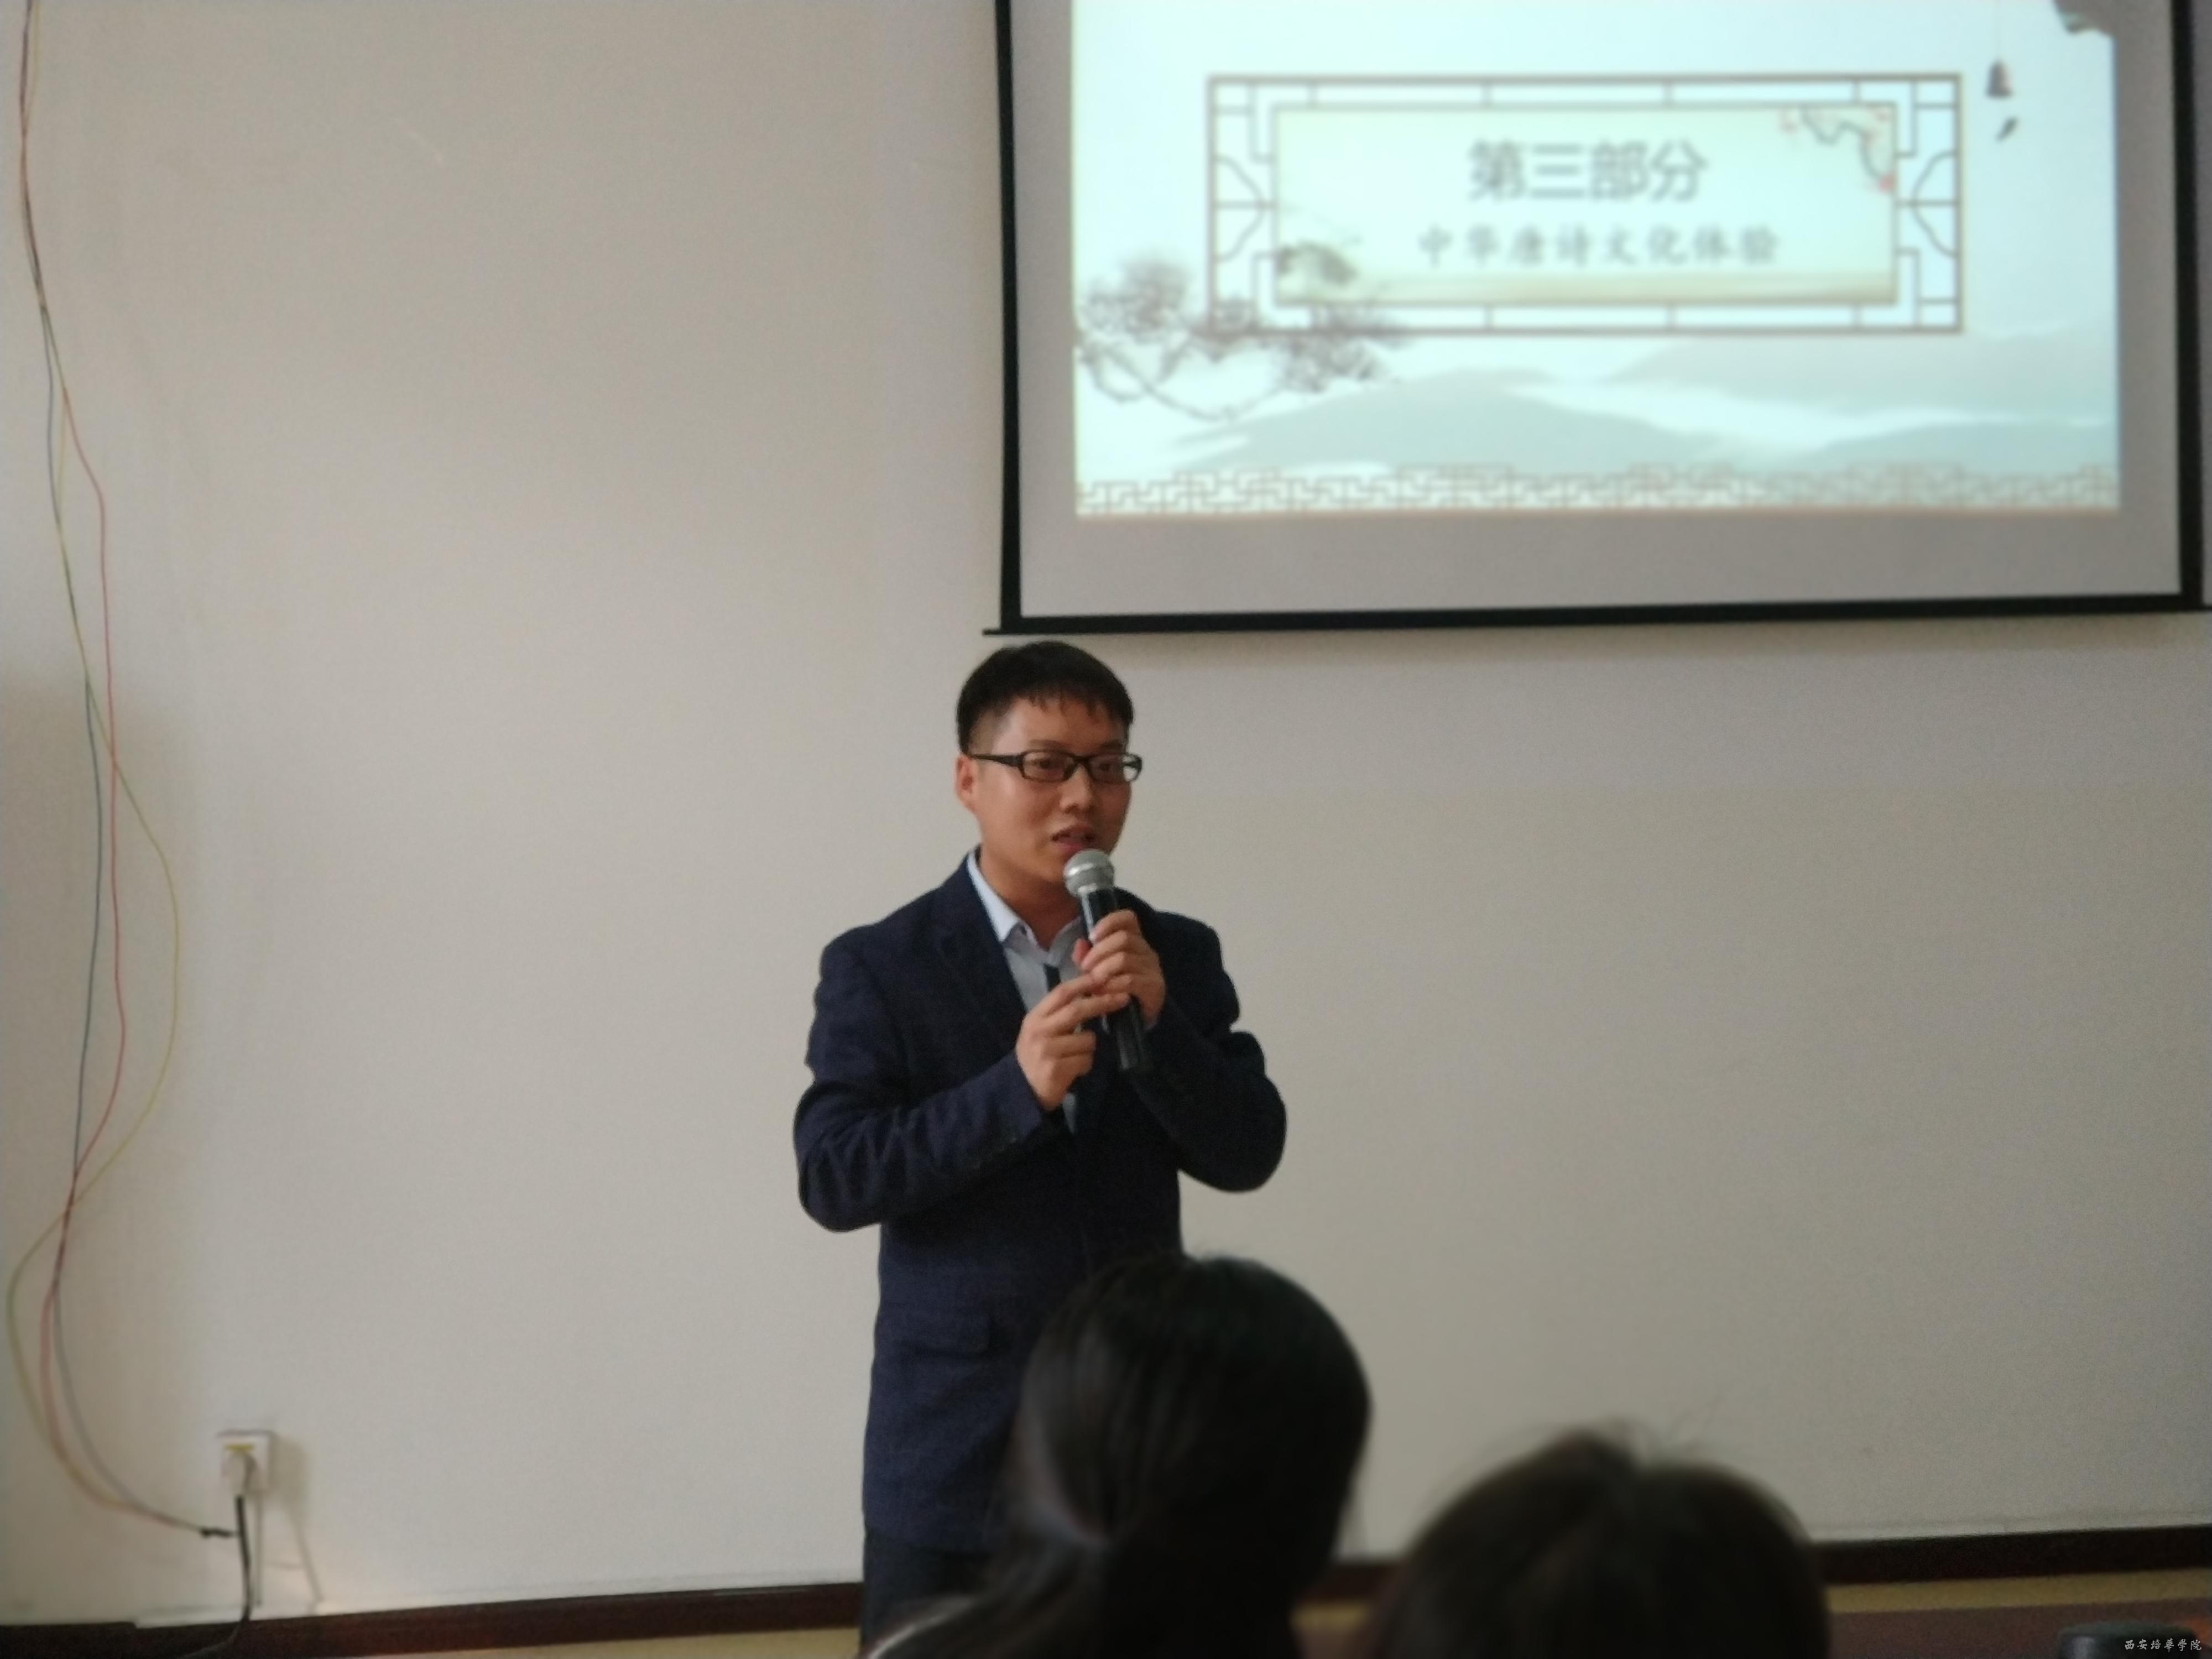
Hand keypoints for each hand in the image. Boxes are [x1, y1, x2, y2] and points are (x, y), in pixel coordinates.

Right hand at [1015, 972, 1128, 1108]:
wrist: (1022, 1091)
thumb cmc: (1037, 1056)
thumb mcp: (1041, 1031)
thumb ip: (1059, 1014)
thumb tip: (1090, 993)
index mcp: (1035, 1017)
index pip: (1061, 993)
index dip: (1084, 983)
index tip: (1104, 976)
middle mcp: (1040, 1031)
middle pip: (1077, 1010)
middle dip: (1102, 1002)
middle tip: (1123, 998)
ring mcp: (1048, 1050)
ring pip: (1087, 1039)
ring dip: (1090, 1047)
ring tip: (1077, 1056)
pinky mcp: (1057, 1069)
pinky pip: (1086, 1060)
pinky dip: (1086, 1065)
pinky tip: (1074, 1070)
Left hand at [1072, 911, 1165, 1028]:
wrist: (1131, 1022)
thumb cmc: (1113, 991)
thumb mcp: (1095, 971)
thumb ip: (1086, 957)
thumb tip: (1080, 943)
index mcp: (1134, 940)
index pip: (1128, 918)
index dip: (1109, 922)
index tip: (1092, 937)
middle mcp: (1147, 951)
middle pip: (1123, 938)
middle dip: (1098, 952)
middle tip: (1085, 968)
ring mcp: (1153, 969)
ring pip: (1124, 959)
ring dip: (1102, 970)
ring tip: (1092, 982)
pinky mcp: (1155, 987)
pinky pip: (1129, 980)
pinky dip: (1111, 985)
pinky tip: (1103, 992)